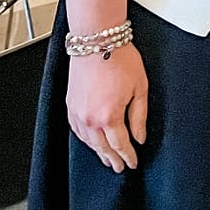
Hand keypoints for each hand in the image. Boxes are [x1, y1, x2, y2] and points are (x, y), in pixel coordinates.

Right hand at [66, 44, 148, 172]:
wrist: (97, 41)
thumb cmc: (119, 59)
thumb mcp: (140, 87)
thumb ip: (139, 116)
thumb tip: (140, 136)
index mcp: (109, 116)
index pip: (120, 145)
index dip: (128, 156)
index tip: (133, 163)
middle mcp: (89, 118)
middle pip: (102, 148)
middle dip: (113, 160)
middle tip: (120, 167)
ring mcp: (77, 113)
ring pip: (88, 142)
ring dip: (98, 152)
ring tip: (107, 159)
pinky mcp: (70, 106)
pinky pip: (77, 131)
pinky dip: (86, 140)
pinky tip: (91, 142)